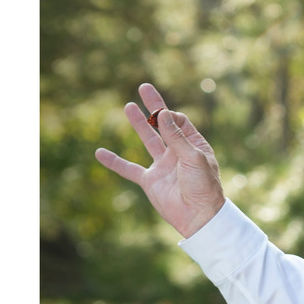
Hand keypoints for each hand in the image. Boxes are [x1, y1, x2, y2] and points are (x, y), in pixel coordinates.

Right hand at [93, 82, 227, 237]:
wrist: (198, 216)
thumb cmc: (203, 186)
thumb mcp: (193, 157)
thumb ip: (176, 136)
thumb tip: (163, 113)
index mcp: (192, 144)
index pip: (178, 121)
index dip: (170, 115)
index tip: (163, 115)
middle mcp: (176, 152)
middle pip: (161, 124)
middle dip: (153, 106)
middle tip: (144, 87)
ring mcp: (162, 166)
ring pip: (147, 140)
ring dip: (137, 124)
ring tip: (128, 106)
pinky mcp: (149, 181)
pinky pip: (129, 169)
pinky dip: (114, 162)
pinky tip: (100, 153)